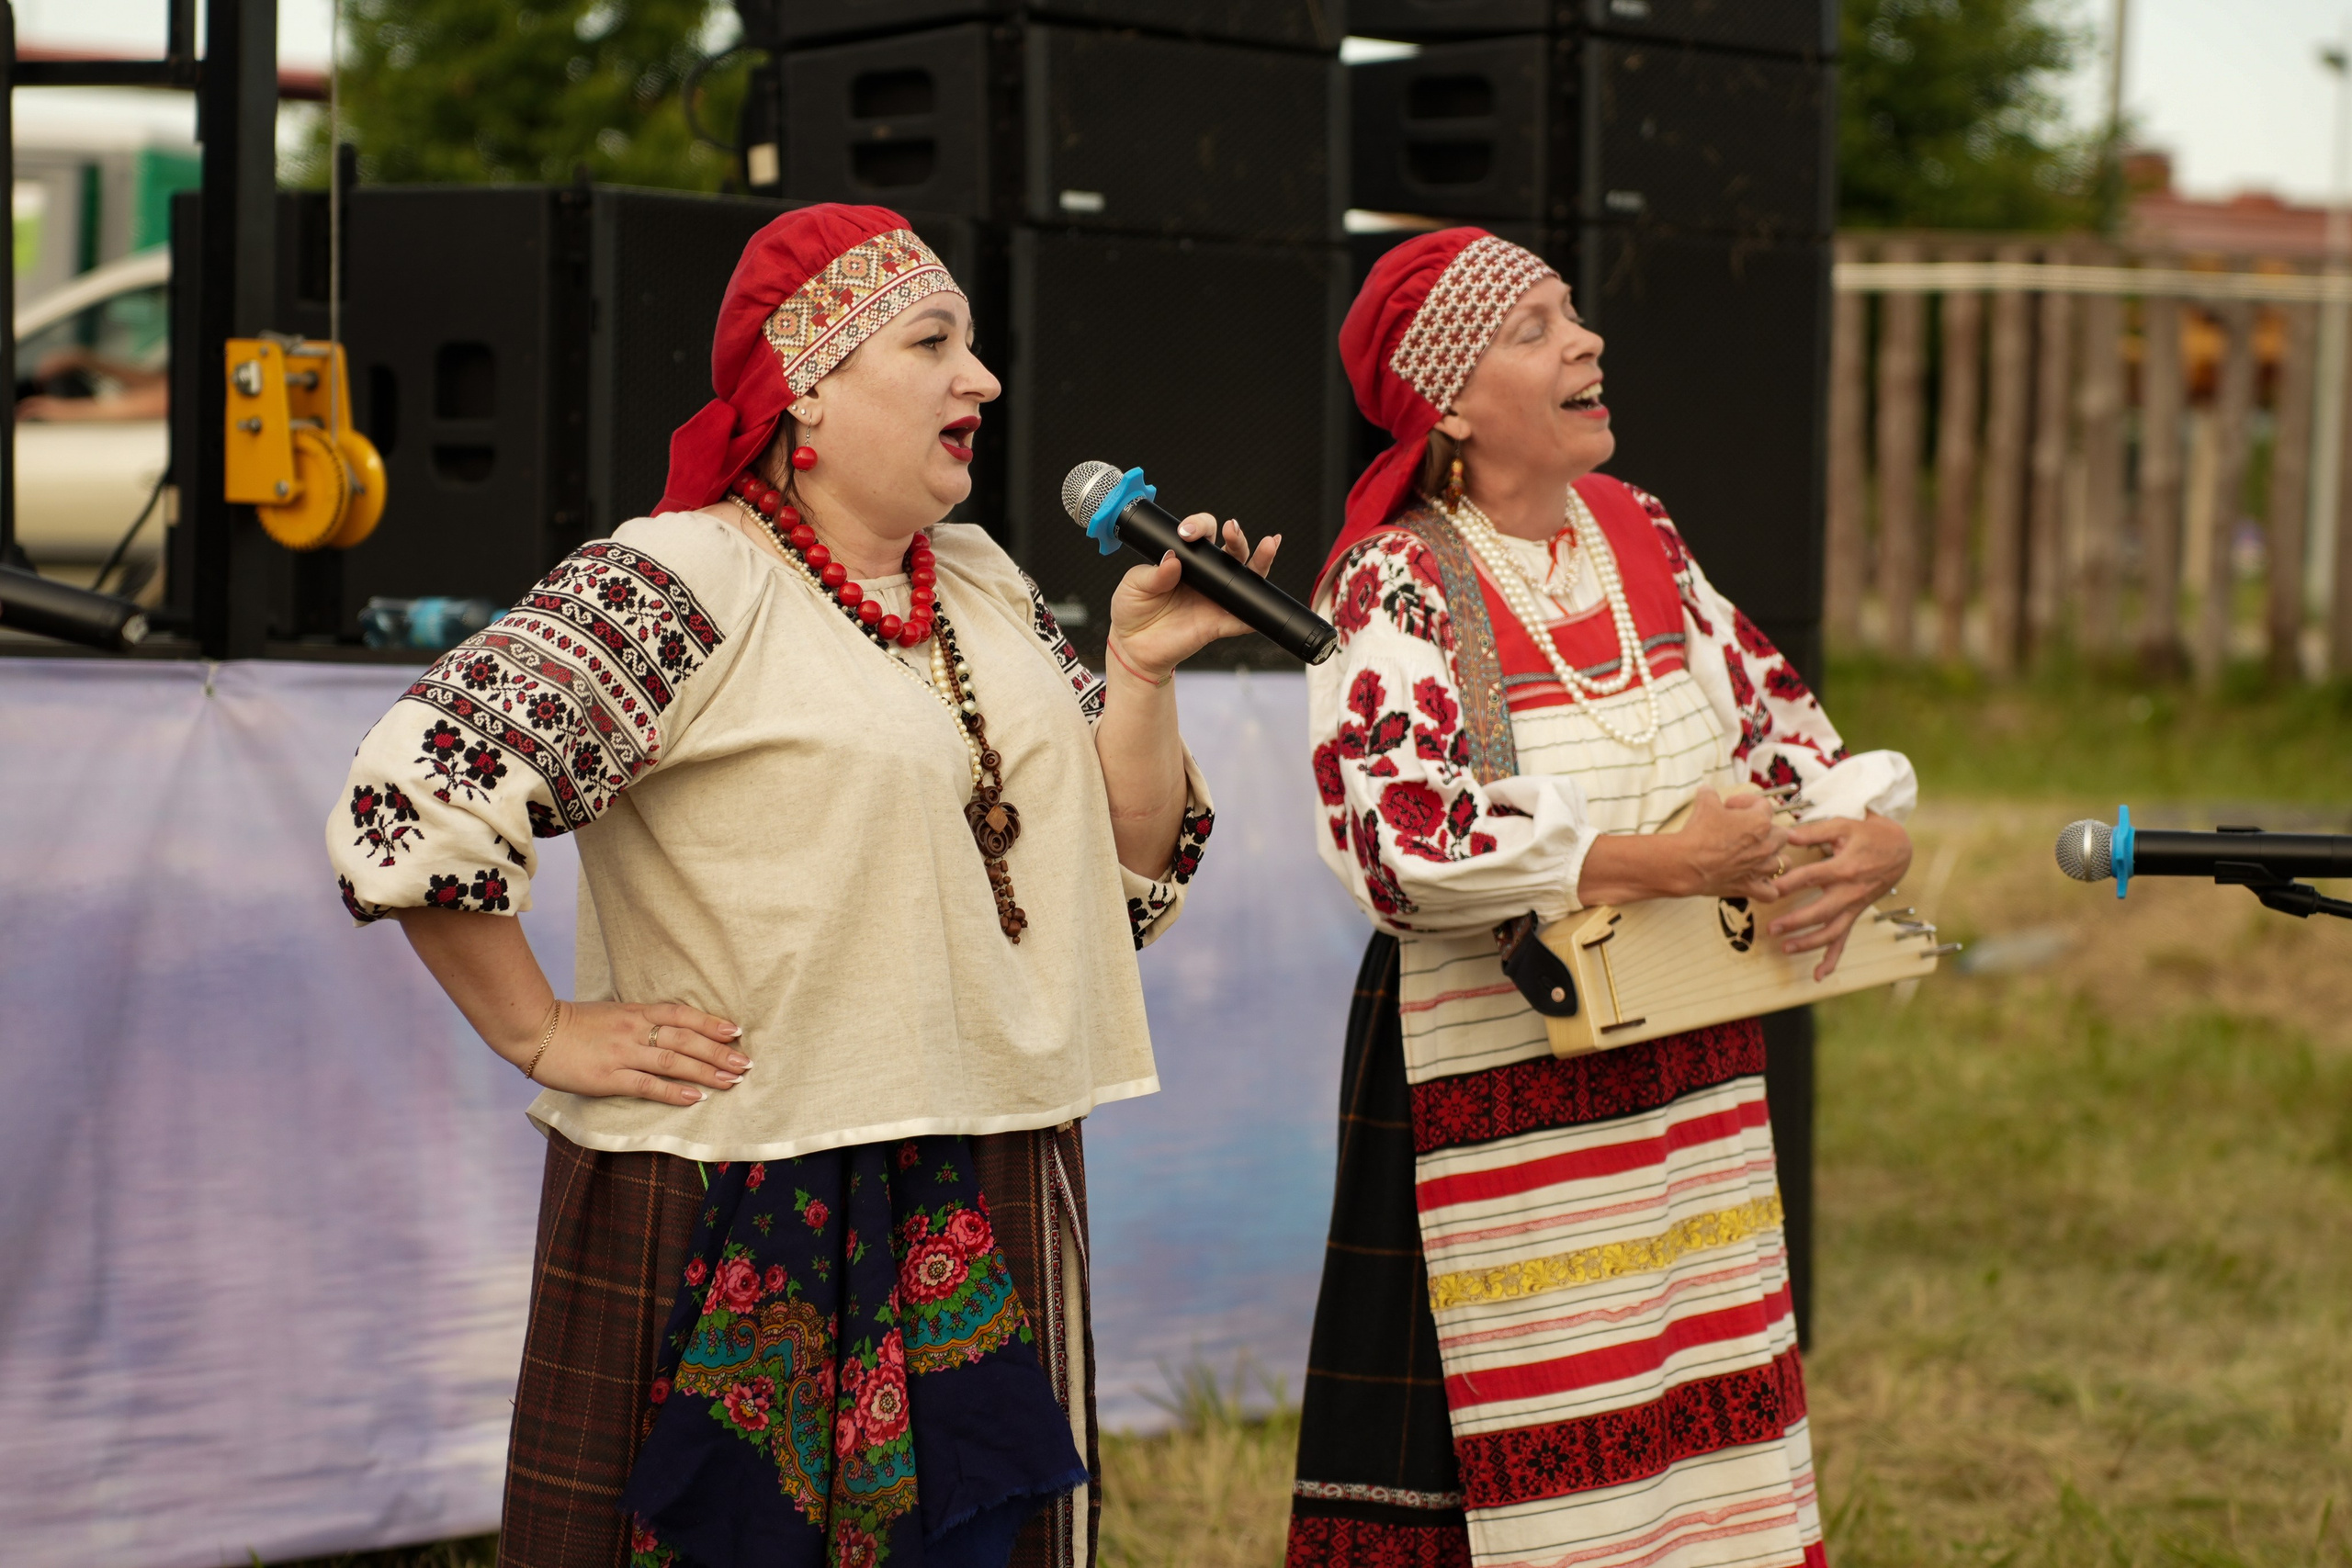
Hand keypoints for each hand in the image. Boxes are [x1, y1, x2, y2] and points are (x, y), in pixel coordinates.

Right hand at [525, 999, 750, 1106]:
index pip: (681, 1015)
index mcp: (635, 1011)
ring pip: (673, 1061)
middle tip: (745, 1062)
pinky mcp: (608, 1078)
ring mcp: (622, 1054)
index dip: (710, 1022)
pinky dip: (674, 1091)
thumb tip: (669, 1029)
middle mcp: (634, 1030)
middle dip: (718, 1051)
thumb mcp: (612, 1012)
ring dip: (706, 1071)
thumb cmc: (575, 1024)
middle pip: (685, 1039)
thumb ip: (639, 1020)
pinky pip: (648, 1085)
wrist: (536, 1032)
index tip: (736, 1030)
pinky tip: (696, 1097)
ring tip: (732, 1080)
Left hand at [1105, 514, 1279, 681]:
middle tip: (1232, 529)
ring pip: (1247, 578)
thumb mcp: (1134, 584)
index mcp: (1186, 561)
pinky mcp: (1217, 624)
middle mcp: (1206, 577)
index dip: (1199, 527)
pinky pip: (1242, 619)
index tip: (1187, 533)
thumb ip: (1153, 573)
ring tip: (1268, 545)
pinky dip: (1256, 612)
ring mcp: (1215, 600)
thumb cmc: (1133, 610)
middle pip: (1232, 552)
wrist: (1132, 647)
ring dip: (1260, 561)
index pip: (1202, 535)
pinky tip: (1264, 599)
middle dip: (1237, 536)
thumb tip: (1172, 560)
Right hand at [1666, 787, 1789, 901]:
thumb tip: (1707, 791)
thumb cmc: (1698, 833)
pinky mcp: (1750, 886)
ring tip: (1760, 855)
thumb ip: (1710, 794)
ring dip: (1774, 857)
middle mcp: (1766, 845)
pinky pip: (1771, 892)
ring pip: (1784, 863)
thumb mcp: (1704, 803)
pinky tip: (1757, 881)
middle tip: (1746, 830)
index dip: (1746, 801)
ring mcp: (1760, 868)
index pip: (1764, 805)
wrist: (1686, 863)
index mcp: (1759, 822)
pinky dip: (1767, 888)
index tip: (1729, 805)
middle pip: (1781, 834)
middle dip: (1767, 829)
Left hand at [1764, 811, 1914, 980]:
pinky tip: (1818, 974)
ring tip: (1785, 947)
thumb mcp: (1843, 825)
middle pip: (1821, 912)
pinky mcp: (1855, 914)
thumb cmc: (1868, 834)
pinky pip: (1844, 940)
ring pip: (1832, 931)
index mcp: (1844, 868)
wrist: (1900, 848)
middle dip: (1796, 922)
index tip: (1769, 889)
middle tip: (1772, 928)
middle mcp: (1850, 891)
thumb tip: (1787, 835)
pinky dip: (1832, 959)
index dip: (1789, 883)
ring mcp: (1853, 906)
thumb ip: (1814, 831)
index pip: (1812, 877)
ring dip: (1809, 943)